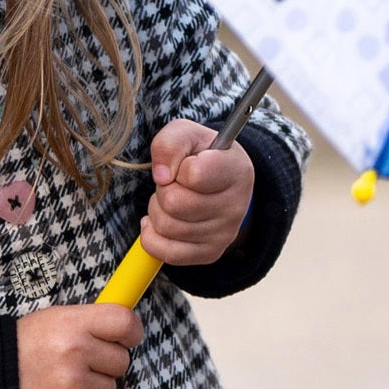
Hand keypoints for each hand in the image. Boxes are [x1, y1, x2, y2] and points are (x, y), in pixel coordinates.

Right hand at [19, 301, 142, 388]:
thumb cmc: (20, 350)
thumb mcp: (51, 320)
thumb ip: (87, 322)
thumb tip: (123, 328)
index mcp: (71, 322)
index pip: (123, 323)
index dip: (132, 333)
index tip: (128, 340)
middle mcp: (74, 350)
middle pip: (121, 361)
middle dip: (105, 366)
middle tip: (78, 366)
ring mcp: (72, 382)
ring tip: (64, 384)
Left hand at [136, 119, 253, 268]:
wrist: (221, 183)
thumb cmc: (202, 156)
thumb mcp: (187, 134)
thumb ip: (170, 142)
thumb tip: (162, 176)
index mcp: (236, 170)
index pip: (195, 174)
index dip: (179, 166)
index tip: (186, 165)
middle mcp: (236, 205)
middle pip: (173, 203)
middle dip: (163, 190)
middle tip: (175, 183)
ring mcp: (224, 233)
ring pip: (166, 226)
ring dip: (158, 210)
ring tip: (174, 199)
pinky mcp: (210, 253)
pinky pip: (165, 252)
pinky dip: (152, 236)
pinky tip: (162, 221)